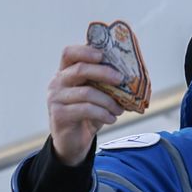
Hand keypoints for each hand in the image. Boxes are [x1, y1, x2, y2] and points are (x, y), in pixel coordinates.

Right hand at [47, 45, 125, 165]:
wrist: (73, 141)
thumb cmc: (88, 114)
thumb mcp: (98, 96)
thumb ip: (107, 84)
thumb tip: (136, 79)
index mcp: (66, 72)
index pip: (69, 53)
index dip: (85, 51)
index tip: (103, 55)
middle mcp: (57, 82)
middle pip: (79, 69)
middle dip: (104, 72)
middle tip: (121, 79)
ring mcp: (56, 98)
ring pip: (87, 92)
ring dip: (109, 101)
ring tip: (120, 109)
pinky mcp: (59, 114)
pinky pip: (86, 109)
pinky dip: (103, 114)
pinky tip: (111, 119)